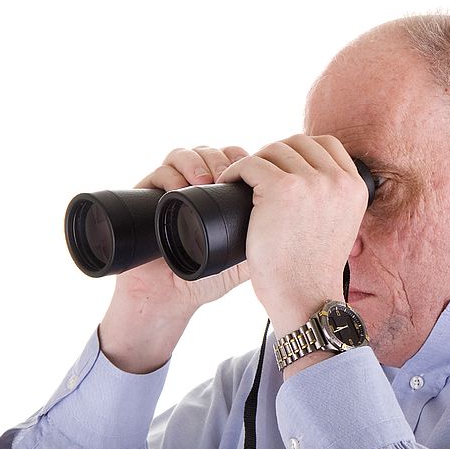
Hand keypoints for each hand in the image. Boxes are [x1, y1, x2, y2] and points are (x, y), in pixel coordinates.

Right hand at [99, 145, 250, 372]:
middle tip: (232, 177)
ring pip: (189, 153)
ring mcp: (173, 188)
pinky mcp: (148, 194)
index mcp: (223, 195)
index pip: (239, 161)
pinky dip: (173, 172)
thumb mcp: (248, 257)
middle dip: (226, 160)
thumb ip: (271, 239)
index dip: (250, 161)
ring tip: (209, 180)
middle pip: (216, 151)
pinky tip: (185, 185)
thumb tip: (301, 219)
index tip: (259, 174)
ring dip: (201, 161)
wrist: (170, 297)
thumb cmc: (207, 278)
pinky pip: (160, 169)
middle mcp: (198, 187)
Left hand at [215, 134, 367, 336]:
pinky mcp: (282, 189)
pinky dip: (235, 171)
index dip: (300, 152)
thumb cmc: (312, 270)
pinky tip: (229, 184)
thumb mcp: (337, 226)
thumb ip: (330, 199)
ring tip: (242, 182)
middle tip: (258, 177)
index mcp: (354, 186)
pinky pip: (251, 164)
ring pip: (273, 151)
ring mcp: (311, 182)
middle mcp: (337, 179)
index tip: (283, 169)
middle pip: (298, 143)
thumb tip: (304, 179)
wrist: (305, 297)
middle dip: (274, 155)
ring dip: (254, 163)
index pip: (327, 145)